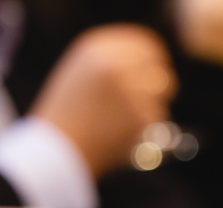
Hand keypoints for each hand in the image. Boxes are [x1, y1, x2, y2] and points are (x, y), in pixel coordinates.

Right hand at [31, 24, 175, 178]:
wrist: (59, 149)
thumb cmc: (68, 113)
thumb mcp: (81, 71)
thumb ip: (113, 59)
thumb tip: (153, 58)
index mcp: (97, 48)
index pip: (145, 43)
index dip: (156, 56)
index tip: (158, 67)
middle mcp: (115, 64)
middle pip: (159, 64)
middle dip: (160, 80)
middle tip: (157, 94)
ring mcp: (131, 90)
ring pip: (164, 90)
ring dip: (154, 102)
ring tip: (125, 117)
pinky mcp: (142, 116)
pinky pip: (158, 115)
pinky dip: (146, 124)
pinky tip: (122, 131)